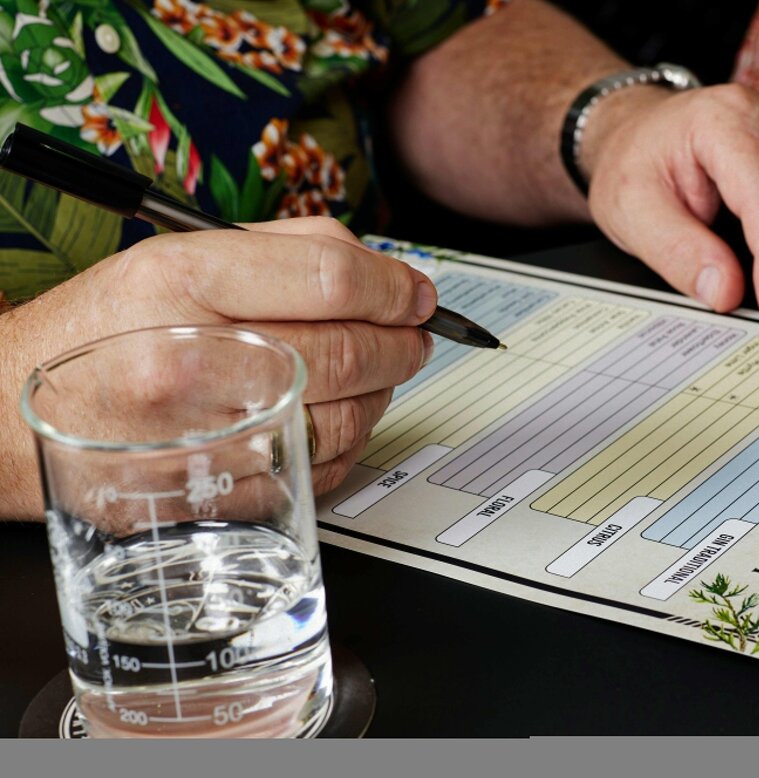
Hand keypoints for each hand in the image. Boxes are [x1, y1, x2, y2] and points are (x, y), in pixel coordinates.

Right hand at [0, 217, 434, 516]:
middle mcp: (196, 363)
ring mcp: (209, 440)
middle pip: (353, 350)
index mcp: (183, 284)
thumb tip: (384, 269)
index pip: (333, 278)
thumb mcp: (174, 256)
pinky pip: (324, 470)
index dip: (395, 286)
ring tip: (379, 371)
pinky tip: (337, 415)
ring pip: (351, 416)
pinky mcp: (221, 497)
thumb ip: (287, 249)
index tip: (415, 293)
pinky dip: (352, 440)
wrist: (12, 418)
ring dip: (387, 392)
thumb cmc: (103, 333)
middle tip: (414, 333)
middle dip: (405, 341)